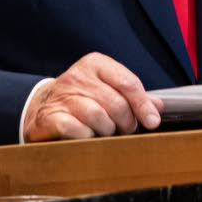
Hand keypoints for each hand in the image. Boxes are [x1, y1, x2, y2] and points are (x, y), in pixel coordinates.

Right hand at [22, 52, 163, 141]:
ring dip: (106, 130)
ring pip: (98, 117)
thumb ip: (132, 96)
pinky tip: (87, 136)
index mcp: (94, 64)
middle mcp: (77, 76)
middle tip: (124, 129)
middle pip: (116, 103)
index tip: (152, 121)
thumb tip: (158, 106)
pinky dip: (87, 137)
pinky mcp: (50, 116)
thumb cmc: (83, 98)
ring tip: (104, 131)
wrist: (43, 108)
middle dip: (126, 122)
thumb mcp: (107, 89)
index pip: (127, 82)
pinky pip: (78, 130)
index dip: (143, 105)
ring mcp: (62, 96)